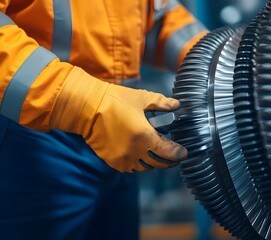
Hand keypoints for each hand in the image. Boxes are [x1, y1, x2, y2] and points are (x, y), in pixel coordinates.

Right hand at [50, 67, 187, 171]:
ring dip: (153, 163)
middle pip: (159, 164)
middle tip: (174, 156)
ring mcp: (122, 158)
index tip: (183, 152)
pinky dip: (138, 163)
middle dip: (169, 161)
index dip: (178, 154)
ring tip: (156, 154)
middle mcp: (134, 151)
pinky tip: (140, 155)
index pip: (168, 152)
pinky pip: (130, 168)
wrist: (86, 109)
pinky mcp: (112, 161)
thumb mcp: (141, 98)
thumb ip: (161, 103)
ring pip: (144, 168)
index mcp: (144, 136)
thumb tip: (177, 105)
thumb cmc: (114, 100)